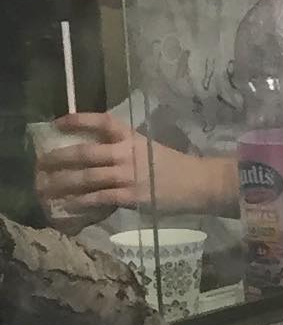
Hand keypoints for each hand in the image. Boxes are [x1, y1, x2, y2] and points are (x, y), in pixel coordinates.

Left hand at [35, 116, 234, 219]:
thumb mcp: (149, 148)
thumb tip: (96, 157)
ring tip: (45, 187)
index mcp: (132, 137)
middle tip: (40, 163)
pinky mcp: (131, 196)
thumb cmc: (175, 167)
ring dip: (62, 183)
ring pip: (86, 177)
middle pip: (84, 153)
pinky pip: (99, 198)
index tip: (57, 123)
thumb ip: (124, 149)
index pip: (100, 122)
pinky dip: (81, 201)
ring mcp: (128, 175)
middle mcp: (127, 153)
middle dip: (58, 158)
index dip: (77, 120)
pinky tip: (68, 205)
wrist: (200, 184)